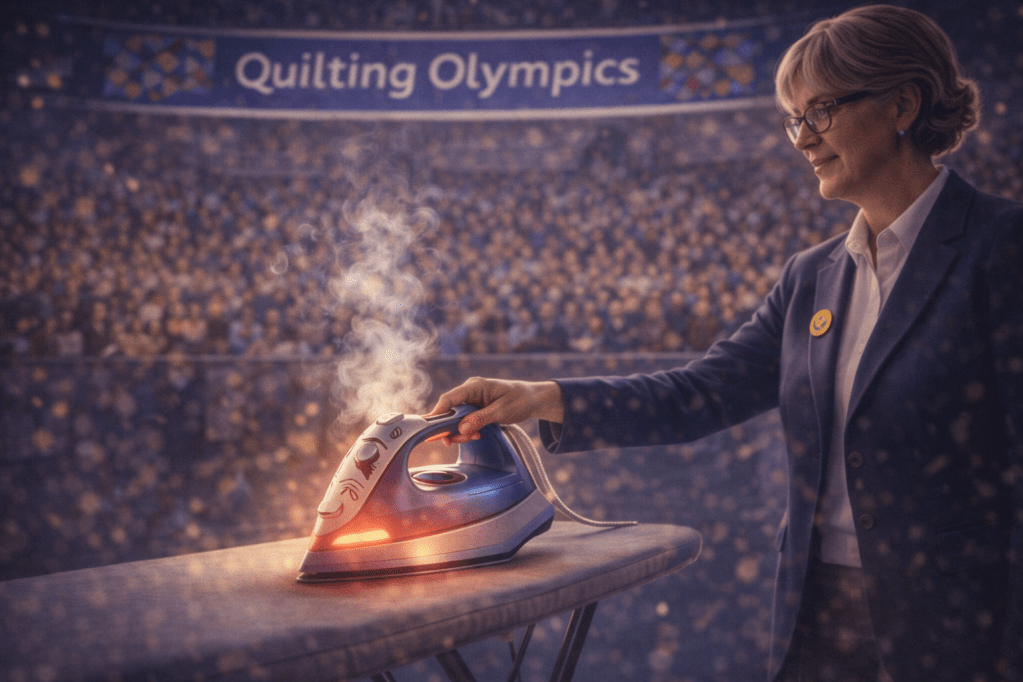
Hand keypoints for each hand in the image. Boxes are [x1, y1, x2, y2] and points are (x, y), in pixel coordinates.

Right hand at [427, 377, 563, 443]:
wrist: (531, 399)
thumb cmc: (519, 399)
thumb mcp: (502, 410)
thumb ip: (481, 418)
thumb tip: (462, 428)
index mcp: (475, 386)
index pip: (450, 398)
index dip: (438, 413)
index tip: (431, 428)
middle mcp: (469, 391)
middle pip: (449, 410)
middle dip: (451, 427)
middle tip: (460, 440)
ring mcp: (470, 400)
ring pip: (454, 418)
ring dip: (459, 431)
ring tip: (474, 437)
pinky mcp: (473, 409)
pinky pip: (462, 421)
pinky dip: (466, 430)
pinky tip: (476, 434)